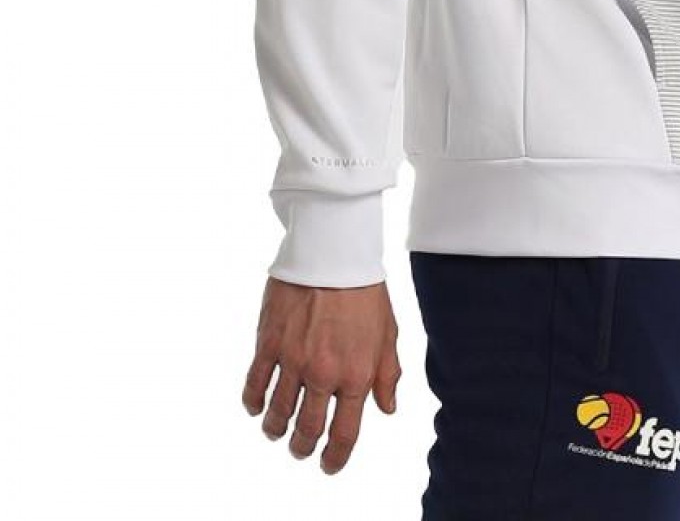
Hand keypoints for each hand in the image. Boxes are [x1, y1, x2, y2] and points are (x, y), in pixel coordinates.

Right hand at [242, 275, 401, 473]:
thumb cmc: (365, 291)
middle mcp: (324, 374)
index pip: (345, 433)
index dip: (335, 457)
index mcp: (357, 374)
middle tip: (300, 450)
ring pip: (277, 414)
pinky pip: (254, 385)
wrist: (334, 253)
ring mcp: (293, 361)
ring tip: (276, 431)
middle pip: (307, 430)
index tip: (328, 466)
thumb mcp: (388, 333)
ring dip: (276, 430)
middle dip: (303, 447)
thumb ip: (388, 375)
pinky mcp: (269, 344)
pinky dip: (252, 403)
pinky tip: (256, 407)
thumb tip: (386, 408)